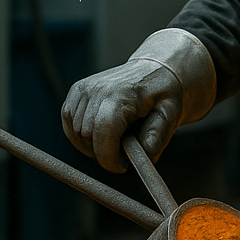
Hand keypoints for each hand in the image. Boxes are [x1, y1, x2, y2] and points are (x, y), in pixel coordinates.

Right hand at [61, 59, 182, 172]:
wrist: (154, 72)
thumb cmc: (163, 95)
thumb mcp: (170, 115)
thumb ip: (157, 136)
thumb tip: (144, 156)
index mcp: (122, 95)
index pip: (103, 132)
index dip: (109, 158)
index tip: (123, 167)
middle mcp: (98, 89)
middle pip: (87, 136)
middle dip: (103, 154)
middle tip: (124, 155)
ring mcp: (84, 88)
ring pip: (75, 132)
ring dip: (91, 146)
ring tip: (115, 142)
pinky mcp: (77, 90)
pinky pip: (68, 122)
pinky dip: (80, 135)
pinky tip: (99, 136)